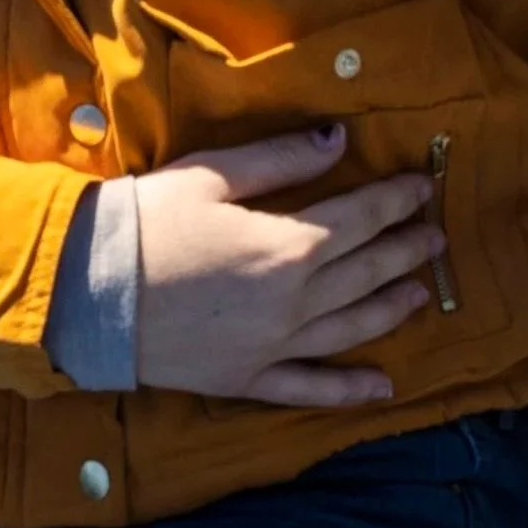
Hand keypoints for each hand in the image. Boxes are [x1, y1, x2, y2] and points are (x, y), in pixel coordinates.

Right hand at [135, 123, 443, 404]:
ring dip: (392, 307)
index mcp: (287, 246)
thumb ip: (280, 159)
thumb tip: (338, 139)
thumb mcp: (211, 174)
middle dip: (405, 249)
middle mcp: (294, 302)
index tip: (422, 187)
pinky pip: (312, 387)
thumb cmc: (147, 219)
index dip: (395, 200)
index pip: (359, 219)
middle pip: (365, 272)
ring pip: (352, 327)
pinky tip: (384, 386)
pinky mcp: (251, 378)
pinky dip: (351, 388)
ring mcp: (276, 346)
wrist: (92, 289)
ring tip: (421, 293)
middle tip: (435, 235)